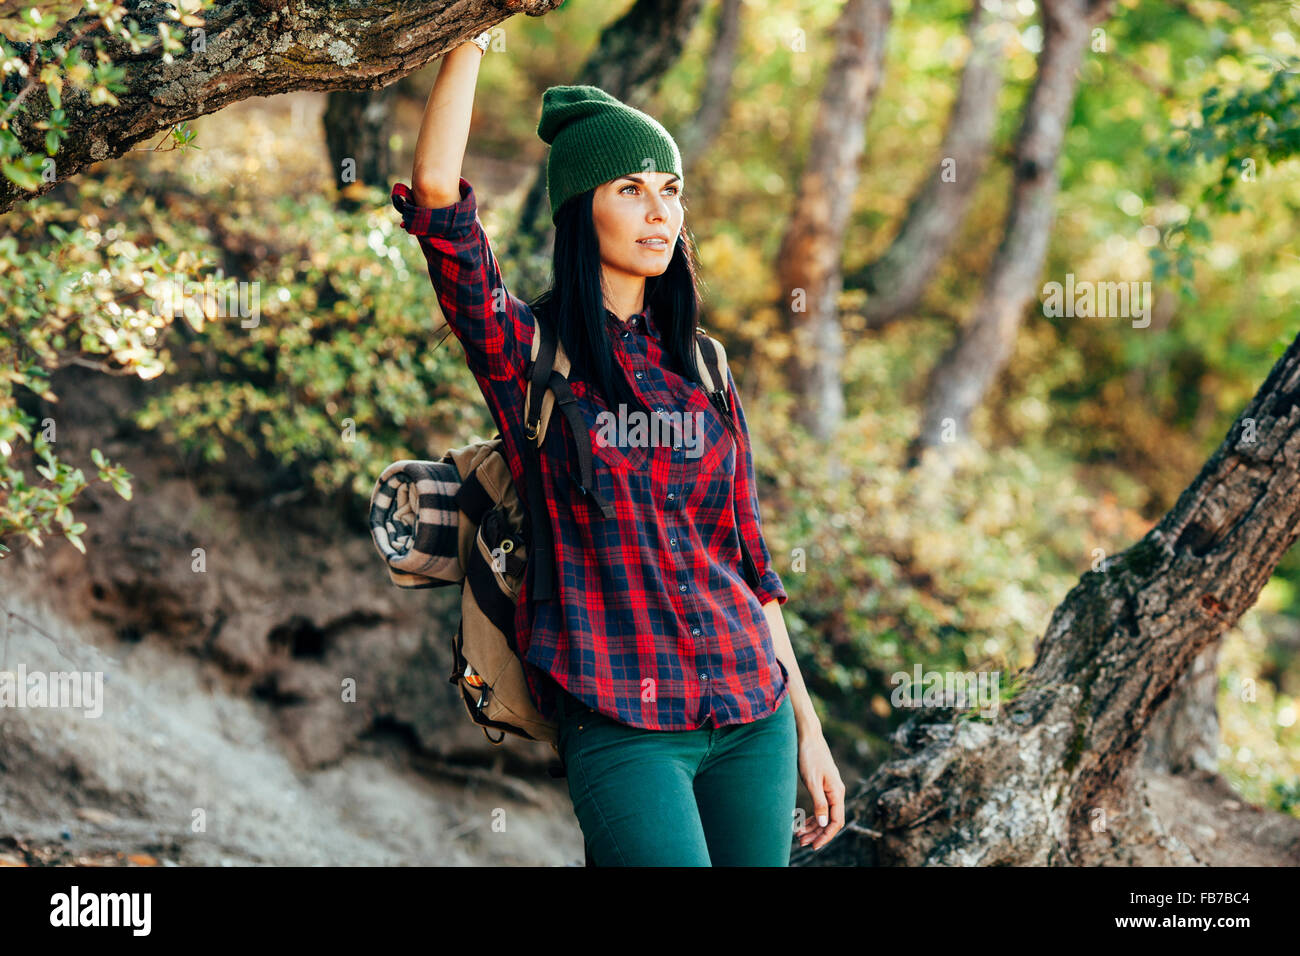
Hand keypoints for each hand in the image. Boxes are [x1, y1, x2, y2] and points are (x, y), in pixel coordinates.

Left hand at [795, 730, 844, 849]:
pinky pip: (820, 806)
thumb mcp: (812, 781)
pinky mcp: (822, 786)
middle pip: (830, 821)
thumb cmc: (809, 756)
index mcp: (837, 792)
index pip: (836, 821)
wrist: (808, 736)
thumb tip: (825, 823)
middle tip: (802, 843)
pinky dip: (812, 816)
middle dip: (817, 834)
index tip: (814, 846)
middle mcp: (836, 792)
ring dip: (813, 827)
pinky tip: (801, 823)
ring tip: (799, 836)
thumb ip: (819, 802)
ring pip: (824, 815)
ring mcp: (829, 789)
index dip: (826, 836)